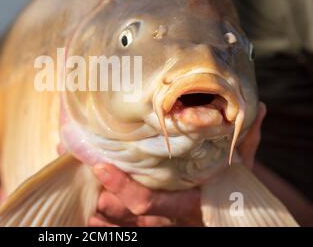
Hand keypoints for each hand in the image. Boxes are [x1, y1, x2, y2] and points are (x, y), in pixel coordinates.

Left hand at [89, 102, 266, 226]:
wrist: (230, 207)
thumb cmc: (230, 185)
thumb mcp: (240, 166)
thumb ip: (246, 141)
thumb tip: (257, 107)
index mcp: (185, 203)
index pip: (147, 201)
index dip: (122, 187)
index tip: (100, 164)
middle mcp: (166, 215)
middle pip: (123, 211)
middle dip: (99, 192)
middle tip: (76, 164)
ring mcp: (156, 220)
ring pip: (117, 218)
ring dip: (93, 200)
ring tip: (70, 172)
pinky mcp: (148, 218)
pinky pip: (119, 220)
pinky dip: (102, 213)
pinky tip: (83, 199)